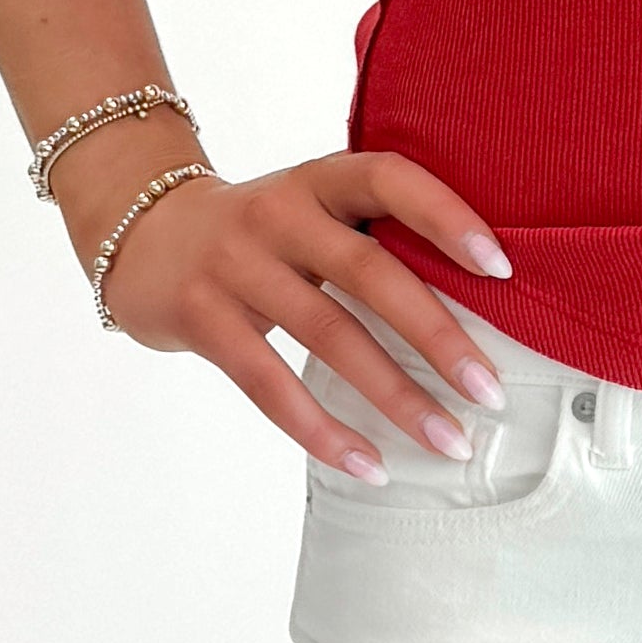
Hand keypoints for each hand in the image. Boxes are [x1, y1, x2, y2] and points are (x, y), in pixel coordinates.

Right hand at [82, 147, 517, 480]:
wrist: (140, 230)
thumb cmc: (260, 232)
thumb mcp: (311, 209)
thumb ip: (371, 237)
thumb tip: (479, 301)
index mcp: (319, 178)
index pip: (391, 180)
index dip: (447, 217)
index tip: (500, 270)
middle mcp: (279, 212)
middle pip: (369, 273)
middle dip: (437, 336)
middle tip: (489, 391)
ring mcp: (234, 263)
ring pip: (328, 335)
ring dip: (394, 396)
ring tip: (446, 440)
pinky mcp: (199, 314)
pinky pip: (268, 382)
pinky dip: (321, 429)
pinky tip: (367, 464)